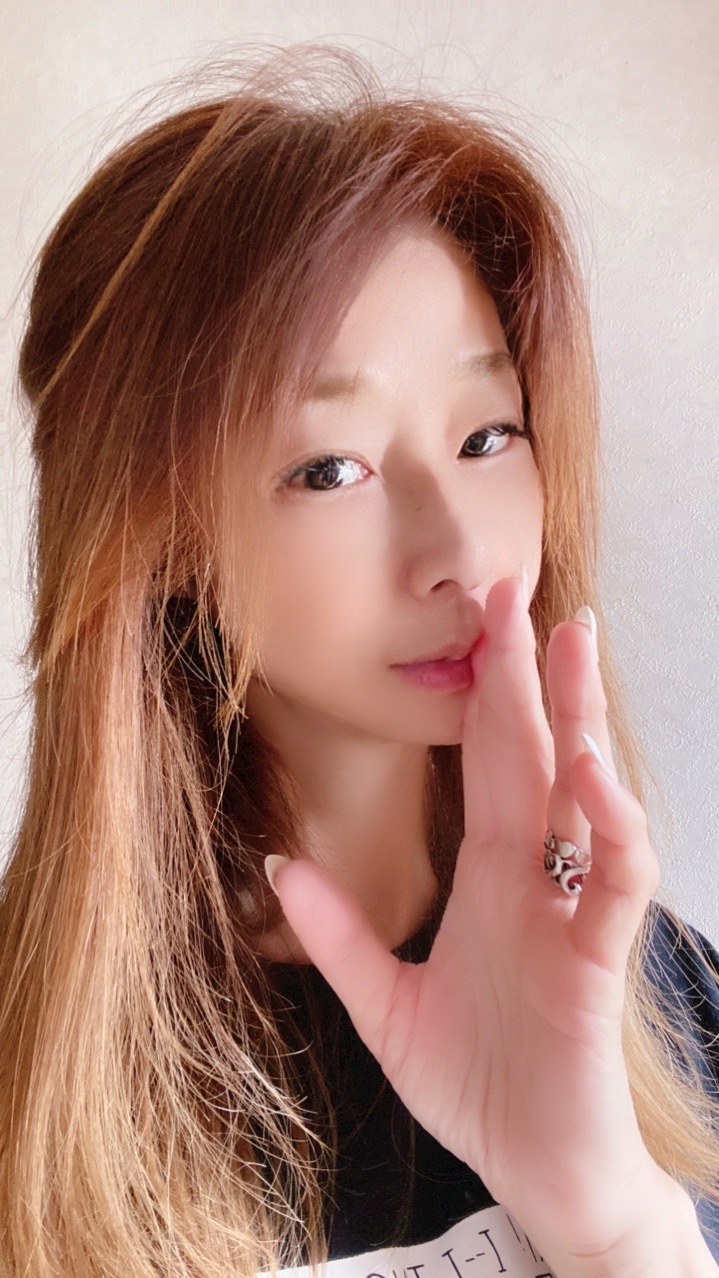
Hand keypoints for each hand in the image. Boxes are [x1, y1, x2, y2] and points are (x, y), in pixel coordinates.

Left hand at [268, 574, 667, 1268]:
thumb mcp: (385, 1004)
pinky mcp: (595, 964)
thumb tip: (277, 865)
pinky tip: (593, 782)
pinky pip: (612, 886)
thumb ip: (339, 935)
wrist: (534, 1168)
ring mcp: (570, 915)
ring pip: (587, 801)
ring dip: (581, 725)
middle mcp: (535, 881)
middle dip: (531, 675)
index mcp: (491, 877)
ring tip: (569, 650)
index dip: (486, 693)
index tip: (484, 623)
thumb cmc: (478, 1082)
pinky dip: (610, 832)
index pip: (491, 764)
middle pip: (537, 757)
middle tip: (524, 592)